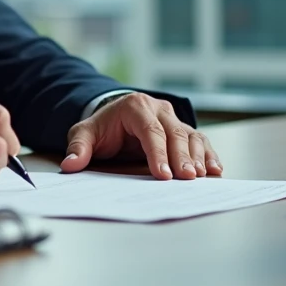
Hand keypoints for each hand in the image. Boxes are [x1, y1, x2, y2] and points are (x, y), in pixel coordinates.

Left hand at [60, 94, 222, 179]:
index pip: (150, 131)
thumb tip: (71, 166)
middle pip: (175, 133)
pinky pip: (199, 139)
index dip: (158, 152)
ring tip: (201, 176)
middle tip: (187, 178)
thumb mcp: (85, 133)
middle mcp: (158, 109)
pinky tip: (214, 169)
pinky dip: (208, 154)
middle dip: (182, 157)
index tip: (163, 174)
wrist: (114, 116)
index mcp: (135, 106)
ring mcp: (173, 118)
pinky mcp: (182, 129)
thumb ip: (78, 148)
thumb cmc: (102, 128)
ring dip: (198, 156)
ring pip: (190, 135)